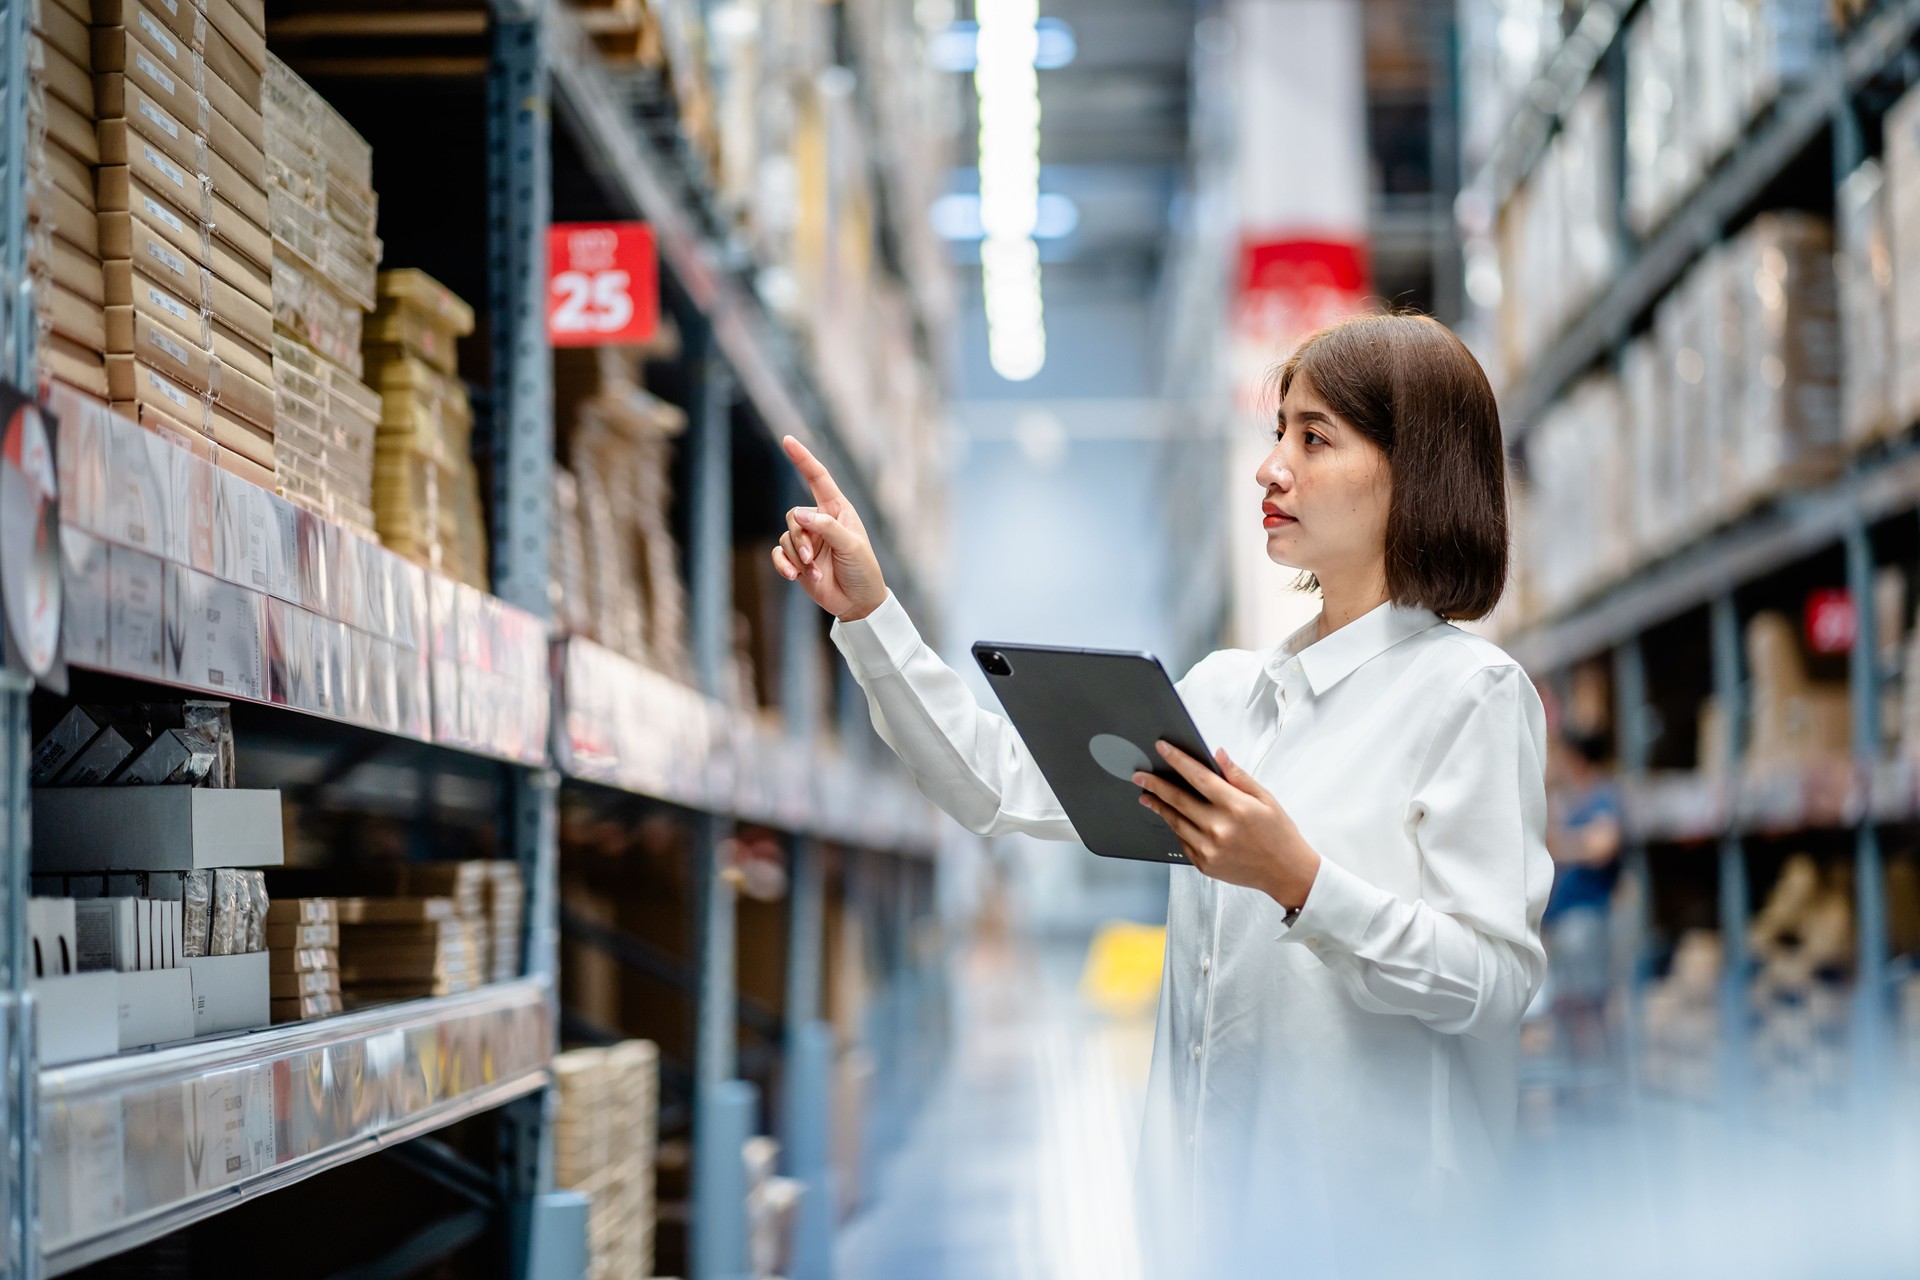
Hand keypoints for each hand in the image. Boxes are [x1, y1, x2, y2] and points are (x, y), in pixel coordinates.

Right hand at [772, 435, 888, 621]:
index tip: (788, 440)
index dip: (802, 459)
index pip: (818, 478)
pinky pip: (779, 554)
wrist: (858, 602)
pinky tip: (793, 576)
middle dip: (798, 537)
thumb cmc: (863, 570)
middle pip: (794, 515)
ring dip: (795, 556)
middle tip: (809, 557)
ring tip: (811, 572)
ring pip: (786, 536)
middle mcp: (821, 522)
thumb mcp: (851, 545)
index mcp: (838, 510)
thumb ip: (826, 527)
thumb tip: (798, 514)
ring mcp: (808, 541)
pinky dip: (783, 565)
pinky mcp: (797, 560)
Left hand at [1134, 743, 1321, 909]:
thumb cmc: (1278, 833)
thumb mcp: (1265, 799)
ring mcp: (1209, 849)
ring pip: (1175, 822)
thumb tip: (1218, 755)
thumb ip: (1238, 777)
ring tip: (1147, 795)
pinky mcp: (1204, 864)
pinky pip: (1182, 841)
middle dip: (1156, 784)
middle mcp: (1219, 828)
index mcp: (1236, 807)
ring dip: (1159, 806)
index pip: (1199, 777)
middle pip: (1178, 800)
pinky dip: (1175, 827)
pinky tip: (1171, 817)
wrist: (1285, 872)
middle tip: (1140, 775)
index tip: (1162, 748)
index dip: (1178, 760)